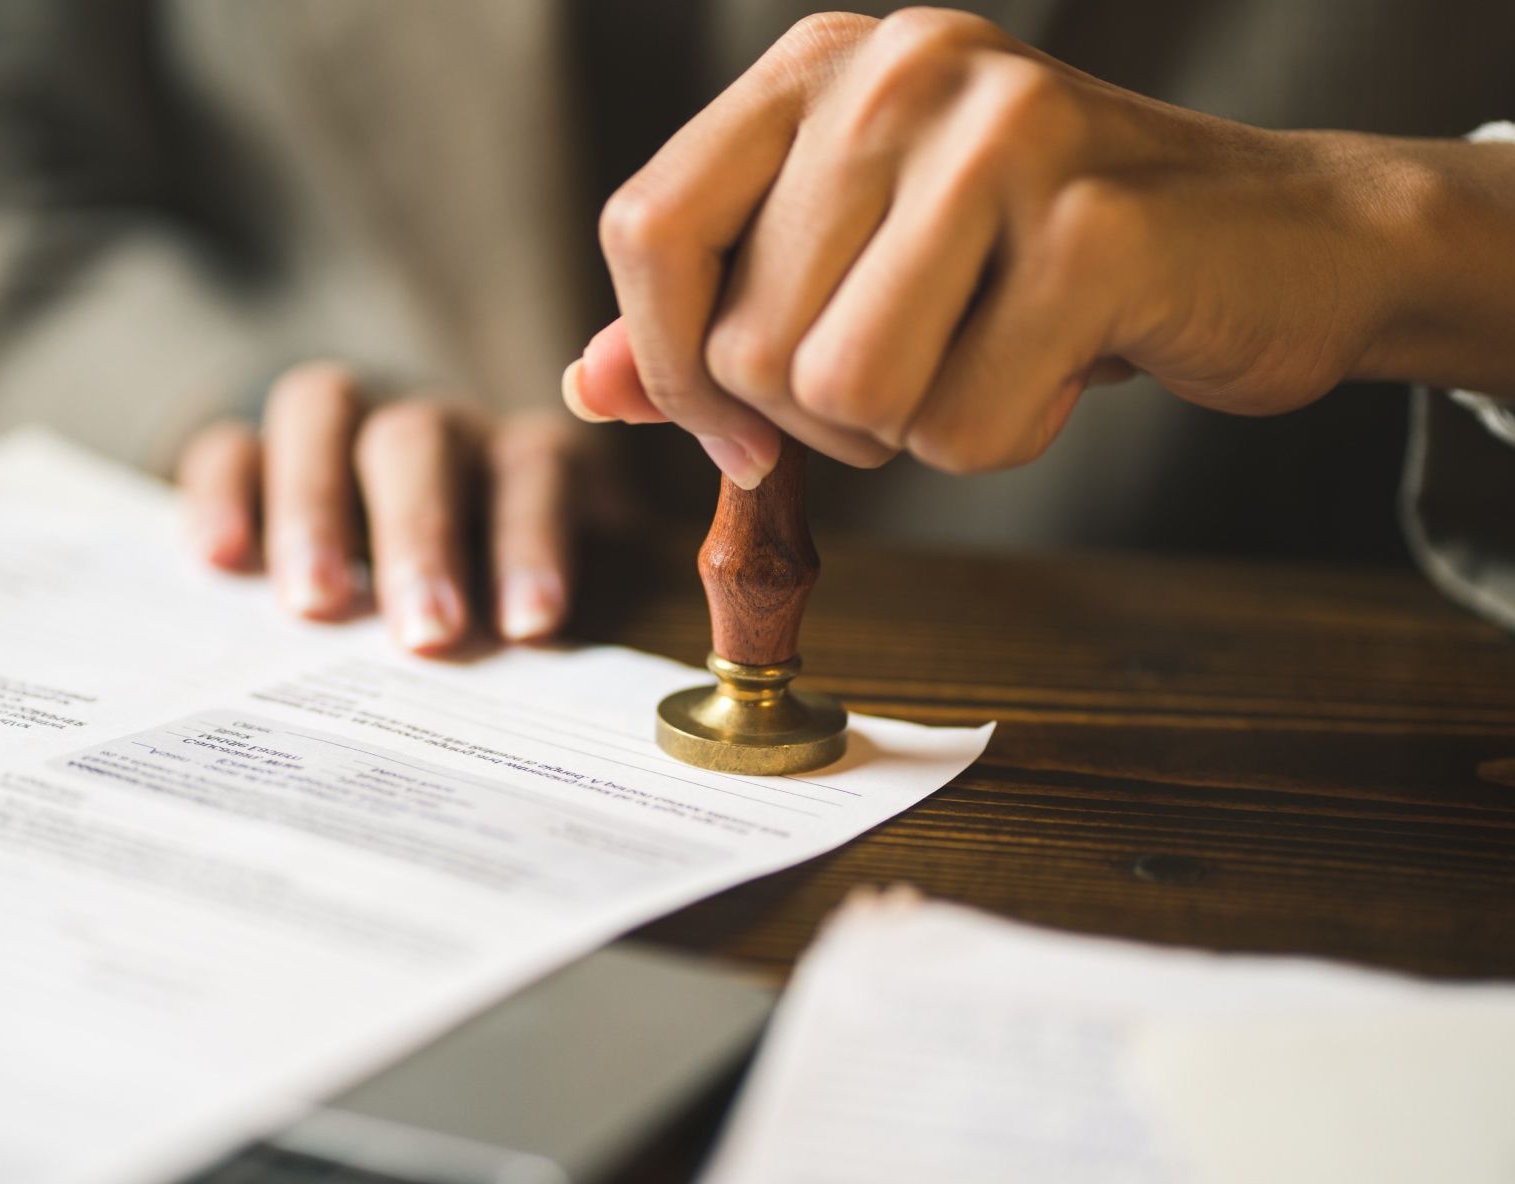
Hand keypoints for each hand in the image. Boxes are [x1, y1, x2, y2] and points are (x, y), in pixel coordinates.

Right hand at [178, 362, 620, 653]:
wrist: (405, 534)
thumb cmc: (490, 600)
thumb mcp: (530, 605)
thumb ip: (538, 628)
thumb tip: (558, 701)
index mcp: (517, 457)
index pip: (533, 472)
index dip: (531, 542)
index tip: (529, 627)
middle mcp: (432, 425)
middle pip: (420, 442)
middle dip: (420, 537)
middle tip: (424, 634)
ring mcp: (341, 422)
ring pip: (320, 412)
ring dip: (316, 507)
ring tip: (313, 606)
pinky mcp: (254, 443)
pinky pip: (230, 442)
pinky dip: (222, 492)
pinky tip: (220, 563)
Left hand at [566, 8, 1504, 483]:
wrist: (1276, 241)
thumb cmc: (1039, 261)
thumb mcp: (855, 265)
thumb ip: (714, 316)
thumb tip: (587, 383)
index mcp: (818, 67)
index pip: (648, 229)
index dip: (669, 364)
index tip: (734, 433)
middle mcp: (898, 70)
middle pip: (744, 341)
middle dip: (824, 417)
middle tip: (926, 365)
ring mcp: (1000, 134)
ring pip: (842, 391)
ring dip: (912, 428)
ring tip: (993, 353)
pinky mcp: (1095, 226)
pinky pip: (958, 426)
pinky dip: (1005, 437)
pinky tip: (1064, 365)